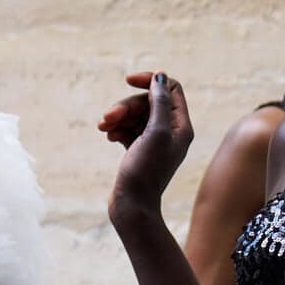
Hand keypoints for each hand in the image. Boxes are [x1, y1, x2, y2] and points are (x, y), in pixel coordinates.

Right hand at [101, 72, 193, 225]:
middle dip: (127, 105)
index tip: (128, 81)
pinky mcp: (139, 150)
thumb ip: (160, 102)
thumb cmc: (146, 171)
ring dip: (118, 116)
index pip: (171, 89)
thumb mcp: (156, 132)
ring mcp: (154, 142)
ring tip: (103, 127)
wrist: (132, 206)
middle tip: (109, 117)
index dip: (150, 81)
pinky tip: (108, 135)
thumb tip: (160, 77)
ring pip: (135, 115)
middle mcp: (171, 133)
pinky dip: (117, 128)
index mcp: (181, 127)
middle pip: (148, 102)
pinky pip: (128, 129)